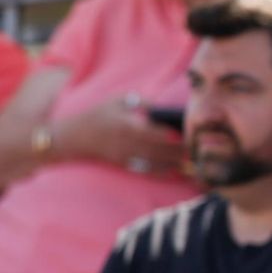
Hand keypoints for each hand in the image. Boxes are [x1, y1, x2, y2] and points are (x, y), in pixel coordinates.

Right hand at [54, 93, 184, 172]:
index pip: (149, 131)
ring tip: (191, 161)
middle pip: (156, 148)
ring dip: (173, 162)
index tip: (183, 134)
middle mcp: (126, 142)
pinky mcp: (123, 164)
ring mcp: (125, 155)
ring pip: (153, 161)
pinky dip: (160, 171)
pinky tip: (174, 170)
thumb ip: (140, 101)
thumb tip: (162, 106)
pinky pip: (145, 170)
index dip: (166, 134)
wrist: (74, 137)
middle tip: (196, 149)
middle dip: (177, 150)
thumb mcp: (117, 101)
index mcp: (125, 124)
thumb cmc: (99, 114)